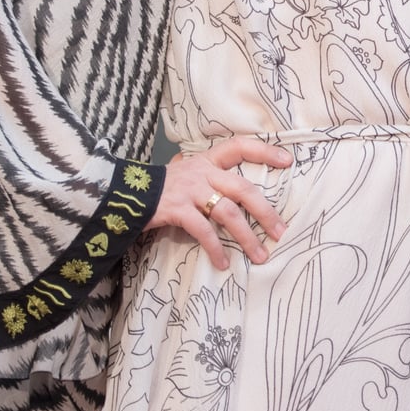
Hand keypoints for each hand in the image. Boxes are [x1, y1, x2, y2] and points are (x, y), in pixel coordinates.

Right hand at [144, 137, 291, 266]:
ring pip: (227, 212)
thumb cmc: (160, 188)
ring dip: (246, 236)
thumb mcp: (185, 174)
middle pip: (243, 188)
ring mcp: (189, 190)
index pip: (239, 147)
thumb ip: (207, 178)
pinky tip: (223, 263)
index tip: (287, 161)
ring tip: (260, 255)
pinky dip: (216, 248)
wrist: (122, 193)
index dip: (264, 152)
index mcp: (206, 160)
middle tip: (280, 231)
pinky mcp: (176, 208)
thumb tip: (232, 193)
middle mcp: (201, 172)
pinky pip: (203, 230)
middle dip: (265, 211)